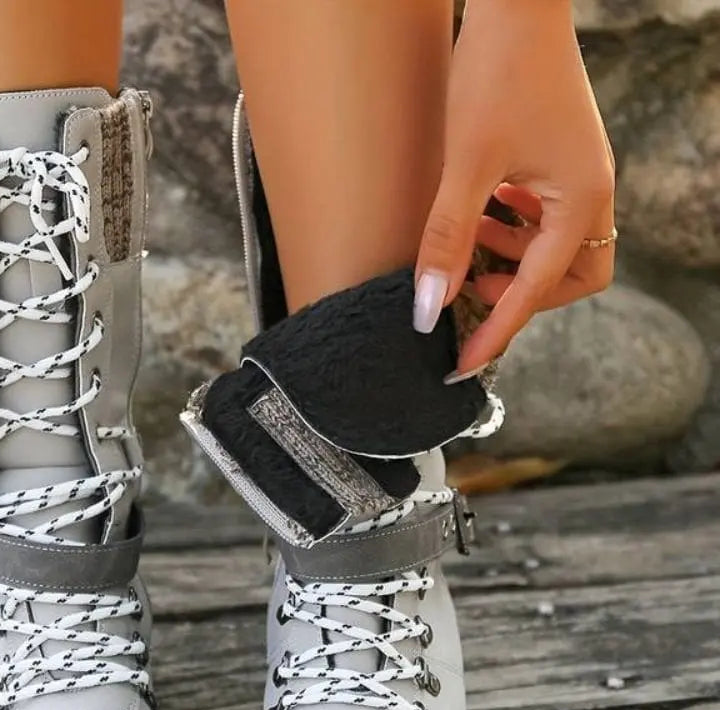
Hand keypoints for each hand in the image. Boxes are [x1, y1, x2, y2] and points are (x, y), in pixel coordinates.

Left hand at [413, 0, 615, 379]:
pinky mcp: (558, 160)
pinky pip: (542, 216)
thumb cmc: (498, 74)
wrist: (516, 1)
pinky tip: (481, 209)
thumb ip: (448, 240)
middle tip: (473, 286)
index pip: (536, 292)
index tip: (462, 363)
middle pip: (571, 277)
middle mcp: (591, 193)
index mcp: (581, 201)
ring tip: (469, 239)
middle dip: (523, 292)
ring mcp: (577, 176)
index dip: (496, 331)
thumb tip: (428, 309)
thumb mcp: (466, 166)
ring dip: (511, 256)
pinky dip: (511, 227)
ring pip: (555, 248)